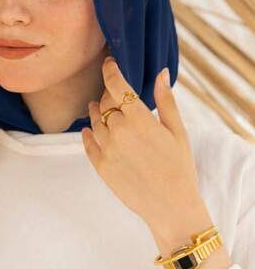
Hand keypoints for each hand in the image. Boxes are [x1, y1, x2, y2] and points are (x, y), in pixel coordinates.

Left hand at [82, 57, 203, 230]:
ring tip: (101, 109)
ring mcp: (106, 149)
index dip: (110, 70)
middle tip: (114, 94)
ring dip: (97, 112)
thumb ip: (166, 100)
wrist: (171, 206)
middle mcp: (118, 130)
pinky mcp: (100, 166)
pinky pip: (88, 142)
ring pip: (95, 120)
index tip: (108, 62)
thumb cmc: (179, 167)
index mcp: (139, 118)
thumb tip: (161, 73)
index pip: (116, 84)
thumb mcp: (177, 131)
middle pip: (105, 102)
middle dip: (109, 94)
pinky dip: (88, 133)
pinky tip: (91, 131)